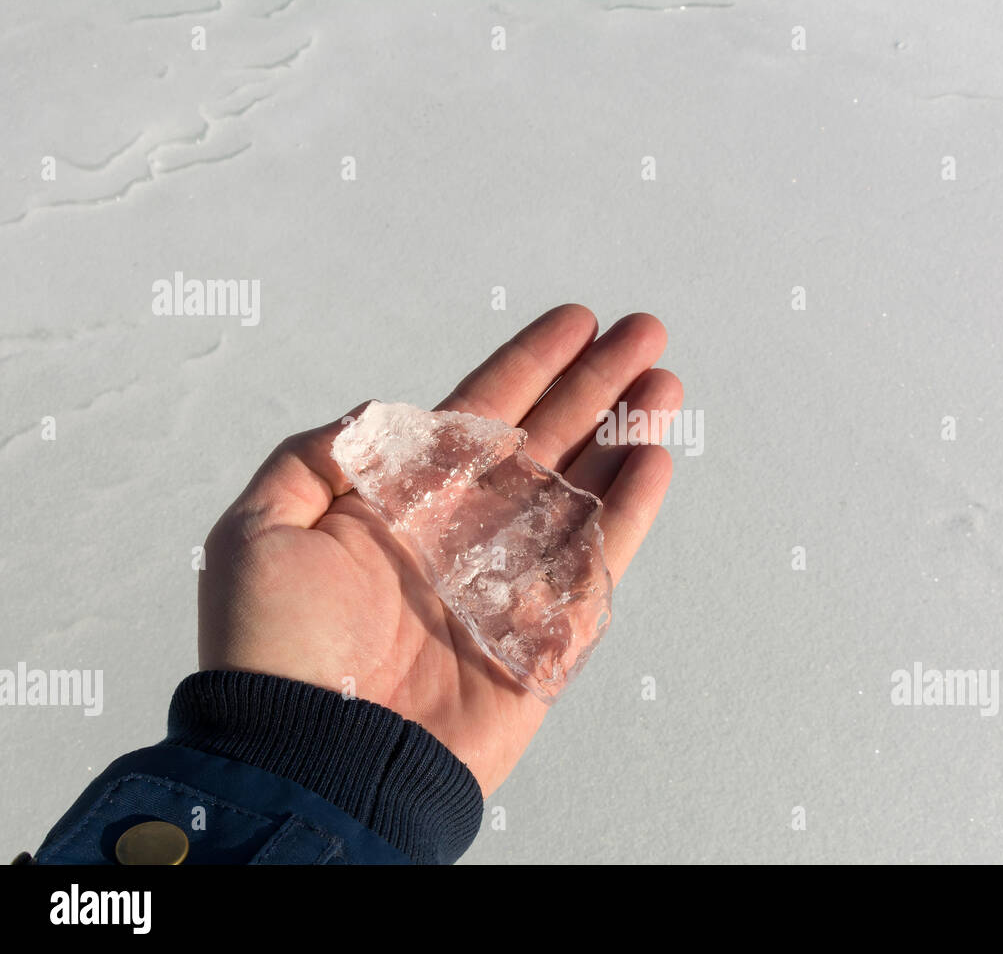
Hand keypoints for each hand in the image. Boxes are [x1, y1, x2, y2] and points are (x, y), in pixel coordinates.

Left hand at [197, 305, 679, 795]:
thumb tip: (380, 414)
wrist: (312, 760)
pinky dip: (629, 513)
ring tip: (665, 388)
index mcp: (402, 505)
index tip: (576, 322)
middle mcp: (463, 535)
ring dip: (625, 437)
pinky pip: (596, 563)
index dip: (529, 365)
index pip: (478, 416)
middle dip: (596, 385)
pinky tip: (654, 462)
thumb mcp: (258, 532)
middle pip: (545, 441)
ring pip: (581, 492)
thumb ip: (315, 459)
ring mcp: (510, 584)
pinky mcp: (545, 638)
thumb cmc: (274, 654)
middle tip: (644, 336)